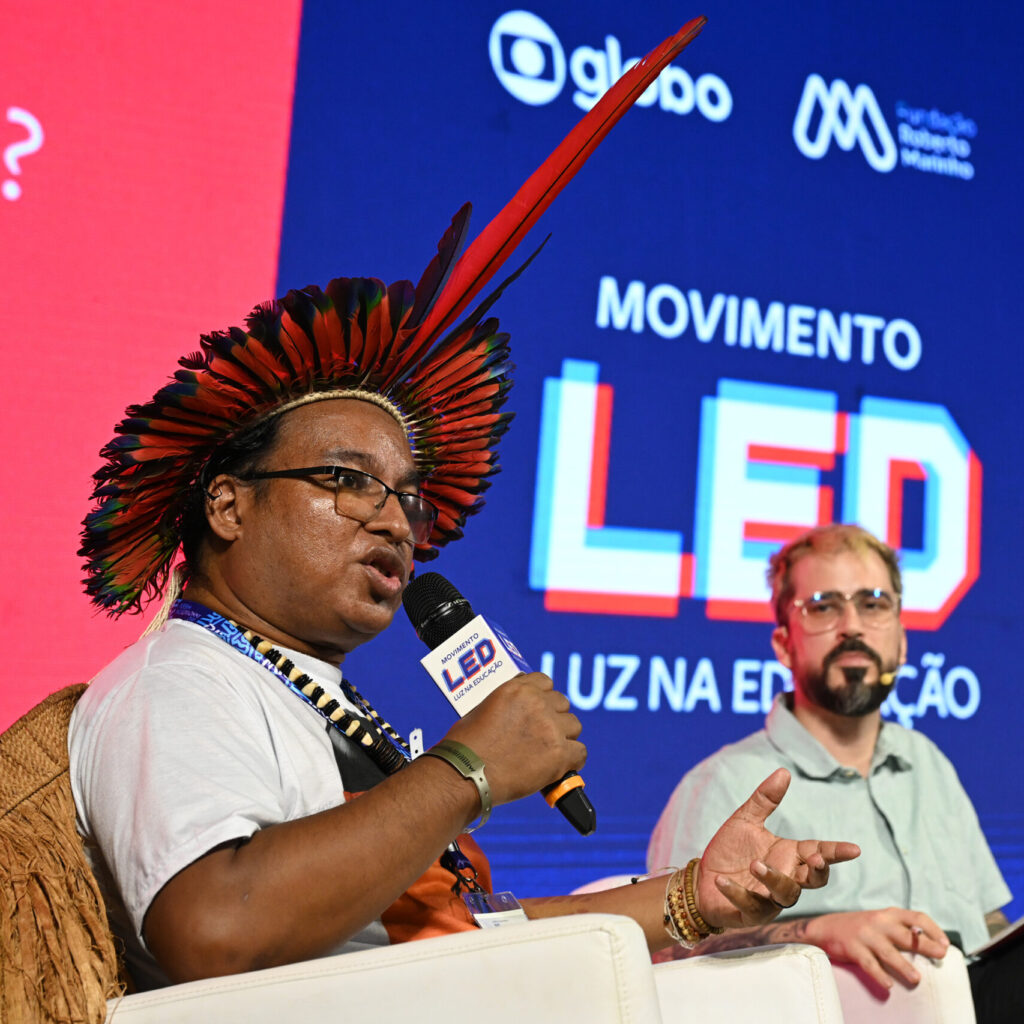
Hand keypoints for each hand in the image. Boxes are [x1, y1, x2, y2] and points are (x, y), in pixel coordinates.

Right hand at [445, 673, 584, 804]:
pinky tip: (560, 768)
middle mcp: (536, 703)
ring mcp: (550, 728)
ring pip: (574, 726)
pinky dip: (572, 761)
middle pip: (562, 703)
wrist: (464, 774)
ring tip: (549, 752)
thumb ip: (507, 704)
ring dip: (564, 737)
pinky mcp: (558, 754)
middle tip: (542, 735)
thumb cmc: (465, 747)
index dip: (543, 697)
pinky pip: (580, 752)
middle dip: (554, 717)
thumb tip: (518, 711)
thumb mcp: (482, 709)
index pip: (545, 682)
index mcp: (517, 689)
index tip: (539, 709)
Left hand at [695, 768, 859, 928]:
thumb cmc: (730, 851)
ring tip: (755, 864)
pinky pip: (750, 906)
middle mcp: (785, 878)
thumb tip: (784, 771)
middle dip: (818, 871)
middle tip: (814, 858)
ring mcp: (770, 899)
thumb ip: (765, 799)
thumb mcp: (745, 820)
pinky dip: (736, 893)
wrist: (702, 878)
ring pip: (786, 895)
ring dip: (774, 879)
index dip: (836, 852)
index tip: (854, 849)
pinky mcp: (749, 913)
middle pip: (813, 880)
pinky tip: (722, 881)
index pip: (818, 852)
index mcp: (788, 855)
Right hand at [805, 909, 948, 988]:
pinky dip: (879, 974)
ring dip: (904, 965)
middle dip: (925, 945)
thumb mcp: (881, 922)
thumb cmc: (861, 928)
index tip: (945, 943)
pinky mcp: (853, 948)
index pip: (917, 917)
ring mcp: (865, 935)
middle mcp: (879, 922)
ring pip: (888, 951)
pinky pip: (869, 963)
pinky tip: (888, 985)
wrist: (826, 927)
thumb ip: (902, 929)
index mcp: (889, 914)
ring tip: (916, 978)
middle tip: (940, 955)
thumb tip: (931, 944)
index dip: (933, 930)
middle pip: (906, 935)